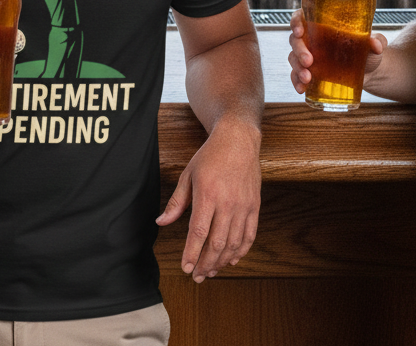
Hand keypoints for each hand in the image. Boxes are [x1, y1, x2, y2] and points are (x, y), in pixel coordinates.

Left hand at [156, 120, 260, 281]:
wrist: (238, 140)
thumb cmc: (210, 156)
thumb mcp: (188, 174)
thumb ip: (177, 202)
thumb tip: (161, 222)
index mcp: (208, 195)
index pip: (198, 233)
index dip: (191, 253)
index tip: (185, 267)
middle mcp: (227, 203)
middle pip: (216, 243)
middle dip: (205, 263)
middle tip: (196, 276)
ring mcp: (244, 206)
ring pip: (234, 244)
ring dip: (221, 261)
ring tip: (210, 271)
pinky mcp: (255, 207)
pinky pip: (249, 236)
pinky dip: (241, 251)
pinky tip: (232, 259)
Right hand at [288, 8, 387, 94]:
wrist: (369, 72)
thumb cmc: (367, 51)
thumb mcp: (372, 44)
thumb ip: (376, 40)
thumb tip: (376, 44)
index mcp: (321, 24)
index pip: (301, 16)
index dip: (296, 21)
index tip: (299, 31)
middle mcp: (311, 38)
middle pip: (295, 39)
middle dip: (299, 50)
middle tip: (309, 61)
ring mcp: (308, 56)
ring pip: (293, 57)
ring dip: (297, 68)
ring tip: (307, 78)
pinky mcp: (309, 72)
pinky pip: (295, 75)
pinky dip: (296, 81)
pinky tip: (302, 89)